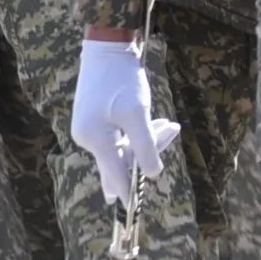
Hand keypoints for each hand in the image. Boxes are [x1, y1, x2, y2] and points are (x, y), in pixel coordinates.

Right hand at [70, 37, 180, 203]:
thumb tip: (151, 175)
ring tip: (171, 125)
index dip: (128, 191)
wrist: (107, 48)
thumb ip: (144, 145)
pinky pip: (122, 135)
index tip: (133, 211)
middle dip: (150, 152)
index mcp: (94, 139)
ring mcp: (91, 129)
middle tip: (172, 129)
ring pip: (125, 146)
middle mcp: (88, 138)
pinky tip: (160, 122)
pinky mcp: (97, 120)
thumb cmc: (123, 79)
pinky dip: (141, 131)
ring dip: (149, 139)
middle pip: (123, 158)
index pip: (115, 173)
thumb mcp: (138, 114)